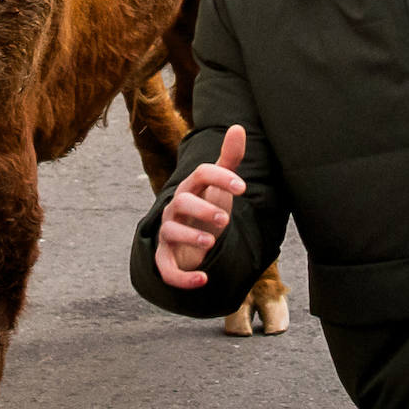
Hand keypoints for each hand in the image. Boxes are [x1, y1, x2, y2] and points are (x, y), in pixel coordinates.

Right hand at [155, 124, 246, 288]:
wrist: (189, 241)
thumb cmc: (206, 209)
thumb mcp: (220, 186)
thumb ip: (229, 159)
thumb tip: (239, 127)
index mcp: (191, 189)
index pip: (200, 174)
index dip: (219, 177)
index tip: (242, 188)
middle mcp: (176, 209)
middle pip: (182, 201)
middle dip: (202, 209)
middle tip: (225, 220)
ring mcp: (169, 233)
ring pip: (171, 231)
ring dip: (190, 236)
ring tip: (212, 242)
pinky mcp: (167, 258)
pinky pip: (167, 269)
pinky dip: (182, 277)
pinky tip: (203, 280)